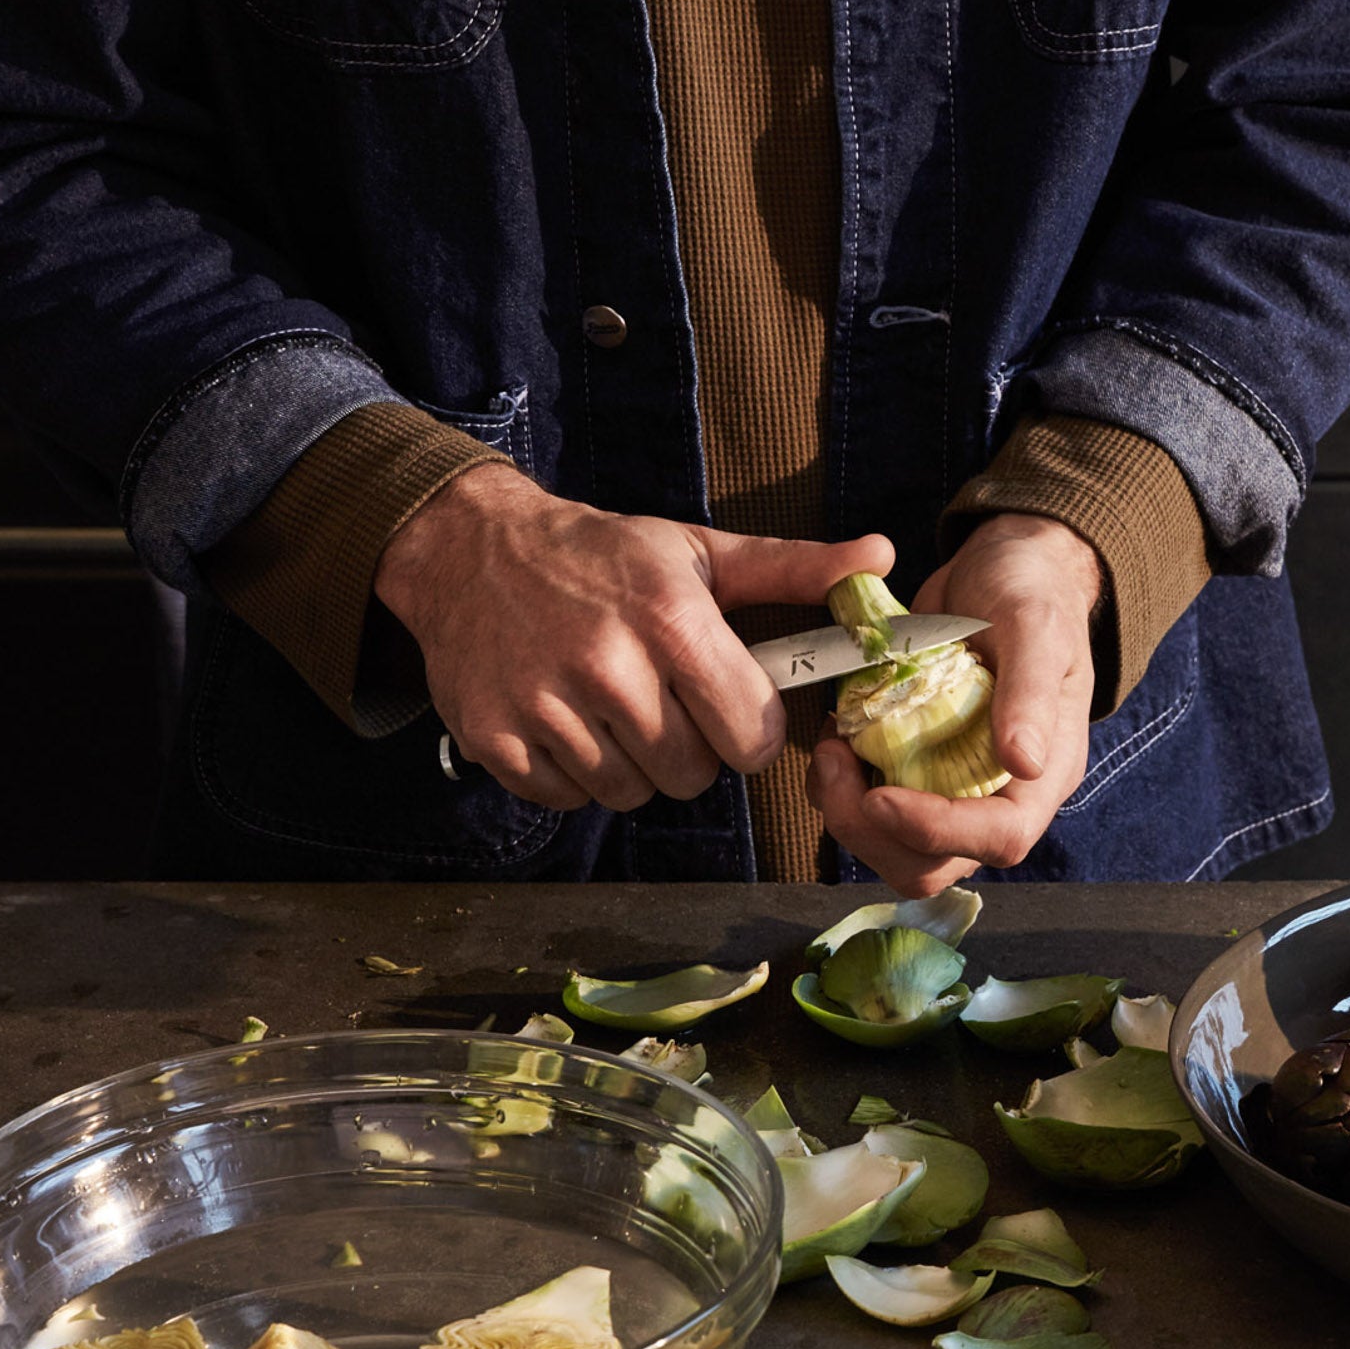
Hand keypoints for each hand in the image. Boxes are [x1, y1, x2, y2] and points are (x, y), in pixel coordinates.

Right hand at [376, 461, 893, 810]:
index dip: (749, 731)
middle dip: (692, 749)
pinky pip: (568, 799)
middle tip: (664, 702)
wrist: (468, 549)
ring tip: (614, 709)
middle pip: (693, 774)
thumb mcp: (700, 552)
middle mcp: (608, 666)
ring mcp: (545, 706)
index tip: (729, 707)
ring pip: (631, 793)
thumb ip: (795, 569)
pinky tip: (568, 722)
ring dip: (634, 765)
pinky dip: (575, 775)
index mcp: (671, 620)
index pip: (750, 735)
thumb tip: (881, 558)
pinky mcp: (495, 738)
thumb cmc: (602, 555)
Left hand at [810, 513, 1100, 894]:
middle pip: (935, 863)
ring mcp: (951, 787)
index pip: (1001, 838)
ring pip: (892, 848)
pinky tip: (834, 733)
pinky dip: (836, 784)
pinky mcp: (913, 770)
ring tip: (830, 744)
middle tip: (834, 763)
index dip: (937, 831)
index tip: (880, 795)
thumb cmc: (1033, 593)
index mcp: (1043, 774)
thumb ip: (1030, 693)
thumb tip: (1024, 764)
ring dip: (845, 810)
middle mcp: (997, 795)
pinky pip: (867, 809)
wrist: (1005, 568)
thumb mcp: (1036, 627)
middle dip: (872, 831)